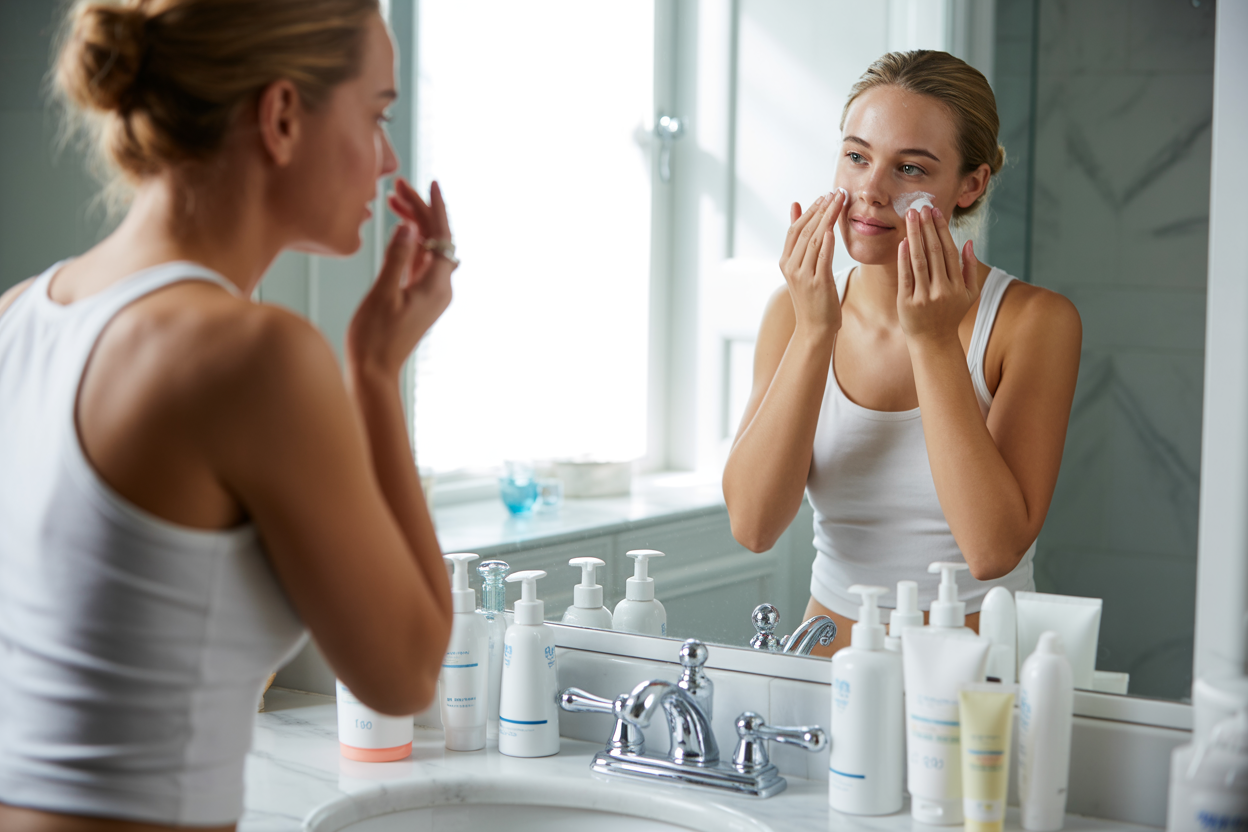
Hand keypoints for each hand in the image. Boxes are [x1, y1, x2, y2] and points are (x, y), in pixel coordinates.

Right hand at [346, 179, 454, 378]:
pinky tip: (399, 229)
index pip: (443, 236)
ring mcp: (430, 293)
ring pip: (428, 248)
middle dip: (421, 210)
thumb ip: (396, 257)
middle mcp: (440, 288)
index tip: (431, 183)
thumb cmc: (375, 337)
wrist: (374, 372)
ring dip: (415, 224)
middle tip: (397, 188)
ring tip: (393, 201)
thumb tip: (408, 227)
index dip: (436, 208)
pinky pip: (420, 261)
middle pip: (437, 239)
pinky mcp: (418, 297)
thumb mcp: (383, 293)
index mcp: (436, 285)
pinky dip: (411, 242)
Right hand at [779, 189, 845, 339]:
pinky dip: (827, 241)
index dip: (810, 210)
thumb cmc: (812, 298)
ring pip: (814, 240)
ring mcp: (803, 275)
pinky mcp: (817, 283)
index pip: (796, 229)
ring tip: (841, 202)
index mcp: (786, 262)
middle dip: (822, 209)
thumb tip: (796, 206)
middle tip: (836, 192)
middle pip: (806, 230)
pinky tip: (834, 228)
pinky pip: (822, 257)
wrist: (814, 328)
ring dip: (828, 218)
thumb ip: (800, 240)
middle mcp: (791, 267)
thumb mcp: (802, 269)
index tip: (825, 195)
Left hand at [896, 205, 979, 345]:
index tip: (935, 212)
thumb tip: (969, 242)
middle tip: (920, 207)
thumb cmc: (950, 314)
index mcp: (958, 285)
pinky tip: (903, 241)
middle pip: (934, 252)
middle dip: (927, 227)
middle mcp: (942, 290)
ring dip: (915, 236)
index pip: (949, 251)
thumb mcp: (969, 294)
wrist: (933, 342)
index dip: (942, 230)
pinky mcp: (907, 303)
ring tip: (910, 217)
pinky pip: (905, 276)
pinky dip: (904, 258)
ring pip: (919, 260)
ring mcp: (924, 297)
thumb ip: (970, 268)